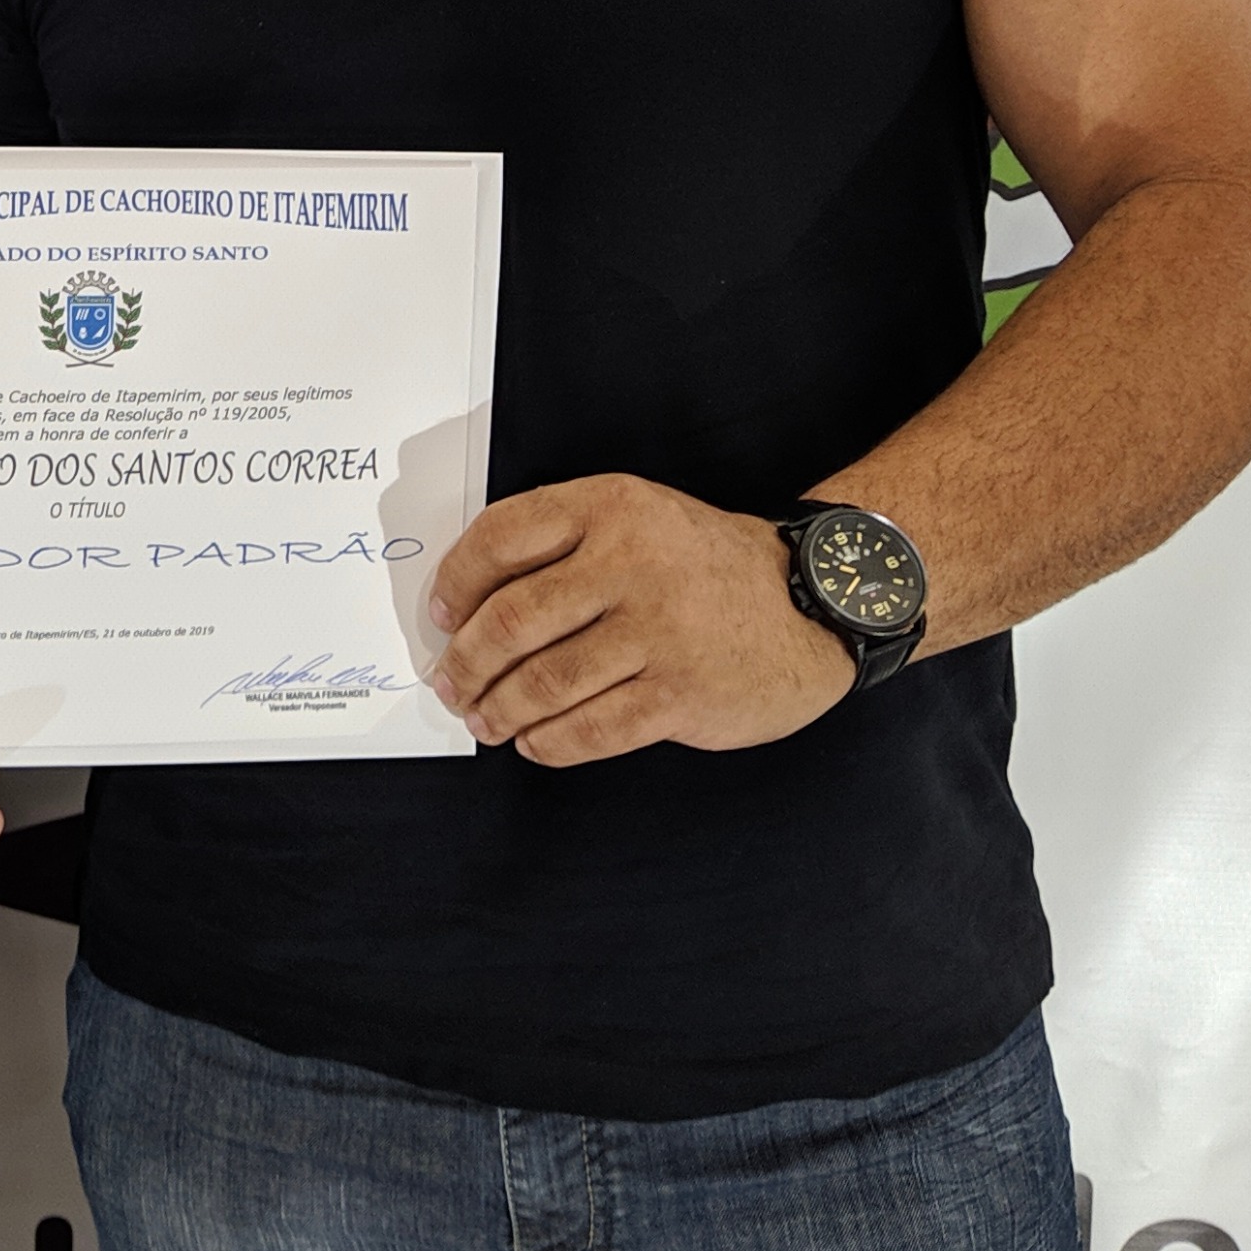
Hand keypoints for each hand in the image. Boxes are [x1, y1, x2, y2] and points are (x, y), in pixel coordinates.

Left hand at [425, 473, 854, 764]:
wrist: (812, 604)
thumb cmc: (705, 565)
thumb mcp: (638, 517)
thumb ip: (563, 542)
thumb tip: (468, 603)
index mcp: (611, 507)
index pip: (501, 537)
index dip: (455, 582)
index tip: (438, 616)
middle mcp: (631, 564)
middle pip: (511, 620)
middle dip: (465, 662)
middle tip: (449, 682)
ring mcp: (659, 632)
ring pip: (544, 682)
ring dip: (499, 709)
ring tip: (484, 719)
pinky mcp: (681, 695)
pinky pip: (591, 729)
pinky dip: (549, 743)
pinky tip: (535, 742)